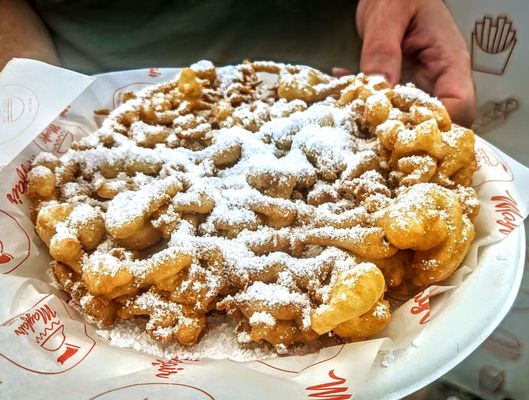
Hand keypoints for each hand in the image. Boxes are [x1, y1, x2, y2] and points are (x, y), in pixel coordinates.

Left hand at [356, 0, 474, 126]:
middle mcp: (438, 80)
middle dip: (406, 134)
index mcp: (449, 62)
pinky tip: (346, 97)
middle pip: (436, 122)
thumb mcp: (390, 14)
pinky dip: (367, 108)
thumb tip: (379, 90)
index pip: (460, 105)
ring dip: (382, 124)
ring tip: (356, 119)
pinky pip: (387, 107)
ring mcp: (418, 86)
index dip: (437, 126)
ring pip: (408, 119)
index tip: (404, 132)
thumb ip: (383, 50)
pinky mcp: (398, 88)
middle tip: (370, 135)